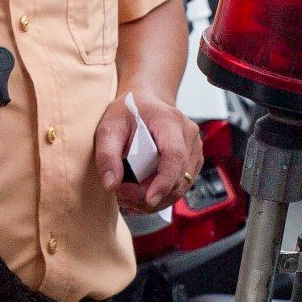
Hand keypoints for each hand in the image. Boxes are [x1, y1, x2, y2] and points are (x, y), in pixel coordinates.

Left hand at [94, 92, 203, 213]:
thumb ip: (106, 154)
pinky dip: (160, 196)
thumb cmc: (128, 111)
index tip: (149, 199)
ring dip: (153, 200)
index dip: (164, 181)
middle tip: (120, 192)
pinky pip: (179, 187)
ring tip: (126, 194)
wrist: (145, 102)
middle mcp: (189, 136)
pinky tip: (138, 194)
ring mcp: (194, 150)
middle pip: (177, 178)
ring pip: (180, 187)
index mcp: (171, 122)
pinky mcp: (192, 162)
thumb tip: (111, 184)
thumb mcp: (109, 126)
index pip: (175, 156)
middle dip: (148, 194)